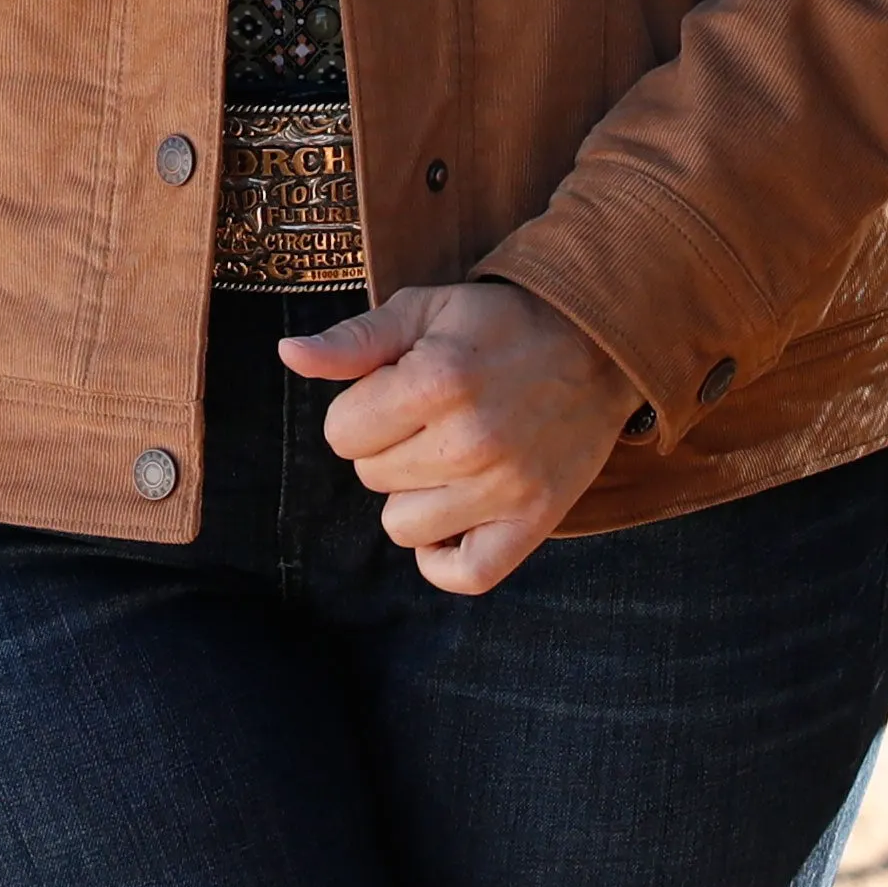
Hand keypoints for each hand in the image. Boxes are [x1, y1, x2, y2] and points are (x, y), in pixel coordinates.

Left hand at [277, 281, 645, 595]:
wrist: (599, 345)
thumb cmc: (499, 326)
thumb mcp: (424, 311)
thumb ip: (353, 340)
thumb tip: (288, 355)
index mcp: (437, 382)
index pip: (341, 433)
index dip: (359, 410)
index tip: (397, 391)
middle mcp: (471, 441)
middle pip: (370, 477)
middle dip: (386, 446)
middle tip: (432, 418)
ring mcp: (505, 489)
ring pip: (402, 527)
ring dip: (413, 495)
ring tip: (448, 457)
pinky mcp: (535, 522)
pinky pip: (464, 575)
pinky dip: (445, 557)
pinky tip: (451, 516)